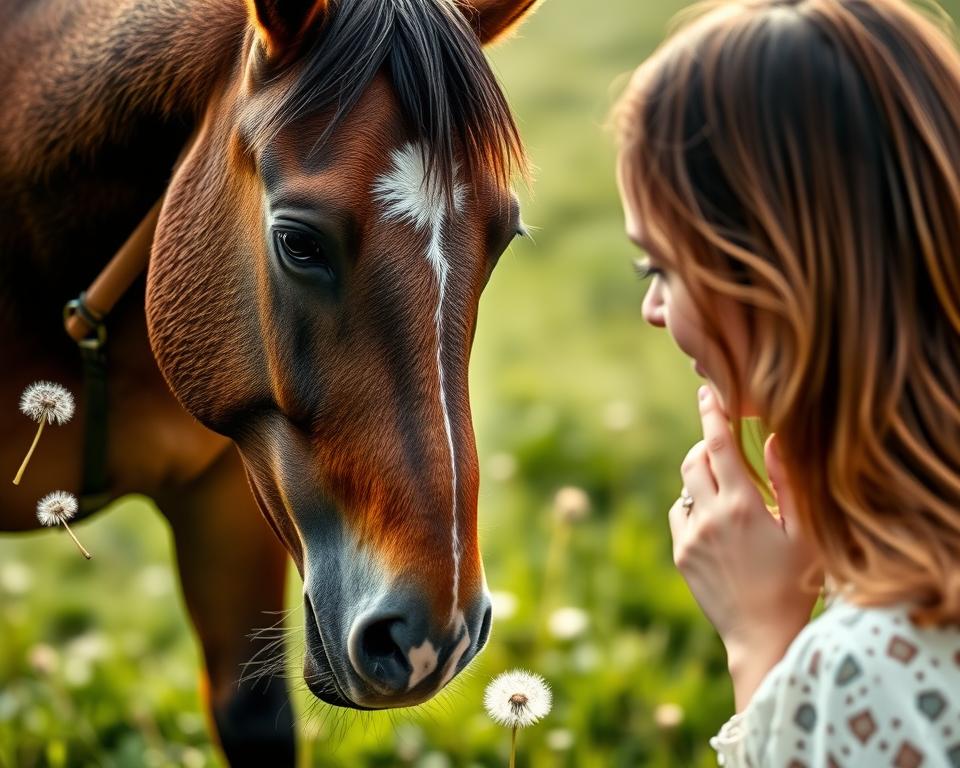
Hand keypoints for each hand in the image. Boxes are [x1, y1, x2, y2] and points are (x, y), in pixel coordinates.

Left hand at [669, 386, 821, 709]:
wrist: (762, 636)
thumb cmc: (795, 583)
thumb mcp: (804, 532)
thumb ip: (789, 482)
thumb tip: (775, 439)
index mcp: (743, 506)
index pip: (720, 446)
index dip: (711, 414)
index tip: (706, 391)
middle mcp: (710, 516)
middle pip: (694, 459)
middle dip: (708, 446)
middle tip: (727, 449)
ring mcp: (690, 536)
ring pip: (684, 485)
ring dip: (701, 476)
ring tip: (729, 490)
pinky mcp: (680, 553)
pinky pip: (679, 513)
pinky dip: (693, 505)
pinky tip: (716, 519)